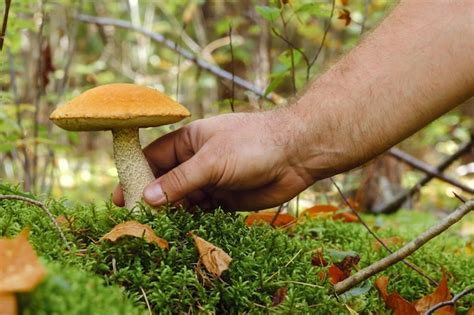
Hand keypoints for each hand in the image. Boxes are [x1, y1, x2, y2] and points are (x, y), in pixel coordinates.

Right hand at [113, 110, 318, 210]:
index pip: (153, 159)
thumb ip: (180, 180)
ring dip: (172, 213)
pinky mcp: (225, 198)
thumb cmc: (253, 144)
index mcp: (189, 142)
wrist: (296, 154)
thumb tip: (147, 197)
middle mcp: (197, 161)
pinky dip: (192, 220)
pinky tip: (182, 231)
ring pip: (183, 199)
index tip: (120, 197)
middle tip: (138, 221)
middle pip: (166, 182)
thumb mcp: (212, 160)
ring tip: (158, 230)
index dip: (136, 176)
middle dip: (153, 200)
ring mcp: (210, 180)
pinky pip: (202, 211)